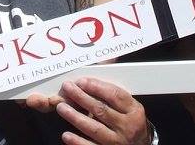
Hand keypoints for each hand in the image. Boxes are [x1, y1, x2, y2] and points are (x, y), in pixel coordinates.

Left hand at [26, 78, 150, 144]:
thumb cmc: (130, 120)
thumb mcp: (129, 105)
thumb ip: (114, 90)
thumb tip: (107, 58)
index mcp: (133, 110)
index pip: (115, 95)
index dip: (97, 87)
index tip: (81, 80)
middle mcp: (127, 126)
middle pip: (101, 110)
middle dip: (82, 98)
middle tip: (67, 88)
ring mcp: (117, 141)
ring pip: (94, 128)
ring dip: (75, 117)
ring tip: (61, 107)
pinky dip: (78, 142)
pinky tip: (66, 135)